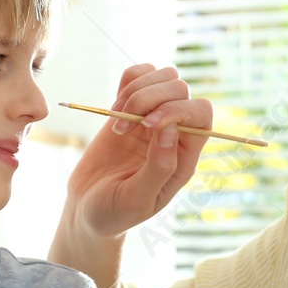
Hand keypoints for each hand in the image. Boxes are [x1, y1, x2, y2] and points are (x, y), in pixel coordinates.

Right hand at [62, 64, 213, 241]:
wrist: (86, 209)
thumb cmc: (115, 212)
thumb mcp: (136, 200)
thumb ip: (159, 167)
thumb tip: (171, 128)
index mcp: (184, 156)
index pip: (201, 113)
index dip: (177, 109)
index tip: (147, 125)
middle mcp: (174, 132)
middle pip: (180, 89)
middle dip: (149, 99)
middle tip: (121, 128)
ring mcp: (152, 117)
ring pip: (163, 77)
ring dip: (136, 90)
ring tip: (115, 119)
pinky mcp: (129, 107)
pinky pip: (139, 75)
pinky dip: (128, 81)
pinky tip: (112, 109)